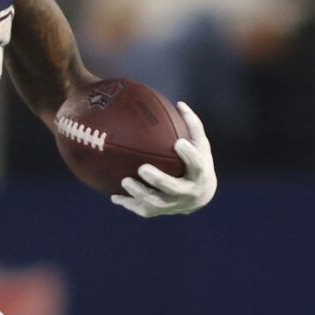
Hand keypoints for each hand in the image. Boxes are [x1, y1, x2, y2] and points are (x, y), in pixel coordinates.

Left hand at [113, 102, 217, 217]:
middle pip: (174, 188)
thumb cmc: (198, 162)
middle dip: (158, 180)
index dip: (189, 155)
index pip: (197, 164)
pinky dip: (129, 204)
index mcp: (200, 174)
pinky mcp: (162, 212)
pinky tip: (114, 196)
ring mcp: (174, 205)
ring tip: (124, 181)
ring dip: (140, 193)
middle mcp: (188, 192)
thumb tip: (179, 103)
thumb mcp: (201, 145)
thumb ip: (192, 126)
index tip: (179, 142)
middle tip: (143, 168)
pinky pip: (144, 210)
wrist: (200, 195)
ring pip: (156, 203)